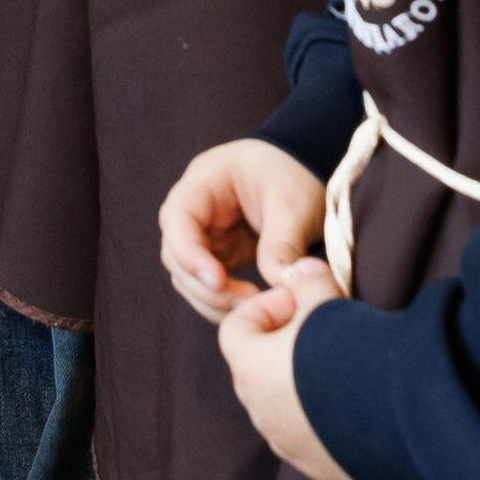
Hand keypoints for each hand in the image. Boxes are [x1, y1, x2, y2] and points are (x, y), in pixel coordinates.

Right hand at [160, 139, 327, 324]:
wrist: (303, 169)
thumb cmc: (294, 174)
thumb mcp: (295, 203)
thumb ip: (283, 242)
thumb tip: (277, 283)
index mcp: (204, 182)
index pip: (178, 219)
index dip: (190, 253)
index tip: (219, 281)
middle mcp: (193, 209)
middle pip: (176, 254)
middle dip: (204, 285)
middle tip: (246, 305)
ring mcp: (203, 234)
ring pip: (187, 276)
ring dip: (212, 299)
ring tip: (253, 310)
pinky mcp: (217, 255)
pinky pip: (208, 285)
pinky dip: (224, 301)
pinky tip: (252, 309)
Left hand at [217, 263, 370, 479]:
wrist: (400, 414)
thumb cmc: (351, 351)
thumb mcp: (327, 301)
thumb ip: (308, 279)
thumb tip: (303, 269)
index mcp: (250, 369)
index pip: (236, 328)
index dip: (266, 306)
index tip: (301, 301)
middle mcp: (261, 414)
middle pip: (260, 369)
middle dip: (287, 347)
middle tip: (326, 332)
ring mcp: (291, 448)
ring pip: (287, 409)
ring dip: (307, 388)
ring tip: (348, 370)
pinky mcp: (326, 473)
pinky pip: (319, 443)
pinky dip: (331, 424)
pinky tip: (364, 407)